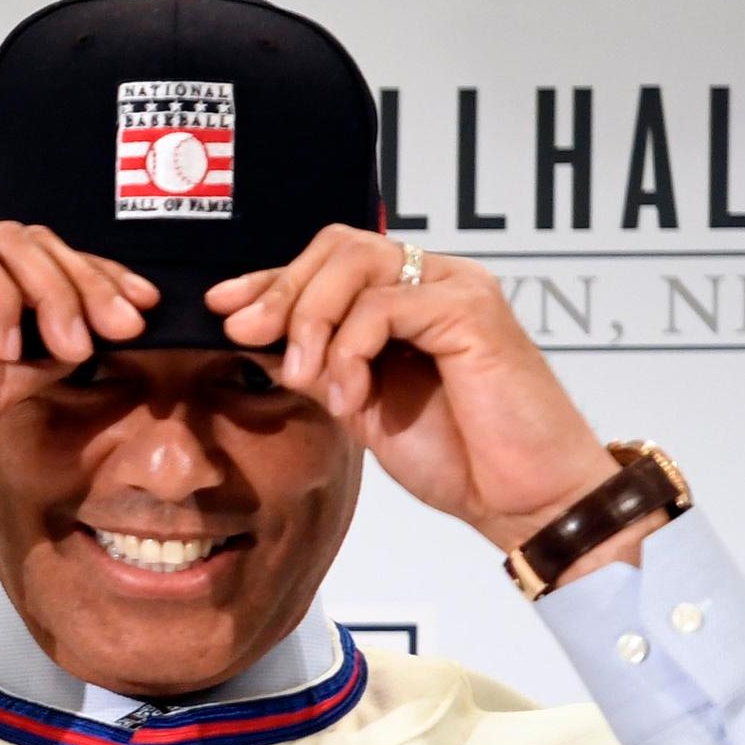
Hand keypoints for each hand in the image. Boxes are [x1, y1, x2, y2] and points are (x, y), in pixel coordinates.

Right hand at [0, 226, 153, 538]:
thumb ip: (33, 364)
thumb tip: (96, 343)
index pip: (46, 269)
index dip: (100, 283)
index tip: (143, 314)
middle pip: (38, 245)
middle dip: (91, 282)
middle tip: (123, 326)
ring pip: (9, 244)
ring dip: (54, 288)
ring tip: (71, 342)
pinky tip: (6, 343)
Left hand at [209, 229, 623, 555]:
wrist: (521, 497)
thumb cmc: (458, 456)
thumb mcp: (362, 405)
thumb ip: (318, 364)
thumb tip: (252, 333)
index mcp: (409, 298)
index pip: (331, 260)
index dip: (271, 279)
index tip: (222, 308)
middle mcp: (437, 280)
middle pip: (339, 246)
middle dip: (282, 290)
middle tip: (246, 334)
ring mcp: (458, 289)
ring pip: (357, 266)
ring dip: (313, 321)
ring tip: (310, 380)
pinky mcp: (471, 311)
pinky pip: (386, 305)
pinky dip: (352, 349)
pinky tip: (352, 398)